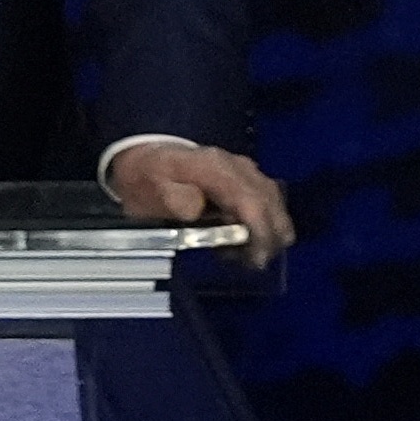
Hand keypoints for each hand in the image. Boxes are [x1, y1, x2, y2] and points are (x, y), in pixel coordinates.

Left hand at [108, 138, 295, 269]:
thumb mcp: (150, 192)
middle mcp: (237, 165)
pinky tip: (251, 237)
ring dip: (269, 230)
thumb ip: (173, 200)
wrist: (144, 158)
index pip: (250, 201)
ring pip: (275, 201)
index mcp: (214, 168)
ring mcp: (246, 169)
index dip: (260, 232)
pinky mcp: (248, 176)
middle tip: (252, 262)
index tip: (256, 260)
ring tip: (247, 252)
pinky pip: (270, 199)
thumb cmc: (147, 181)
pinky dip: (267, 221)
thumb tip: (197, 209)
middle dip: (269, 237)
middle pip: (270, 202)